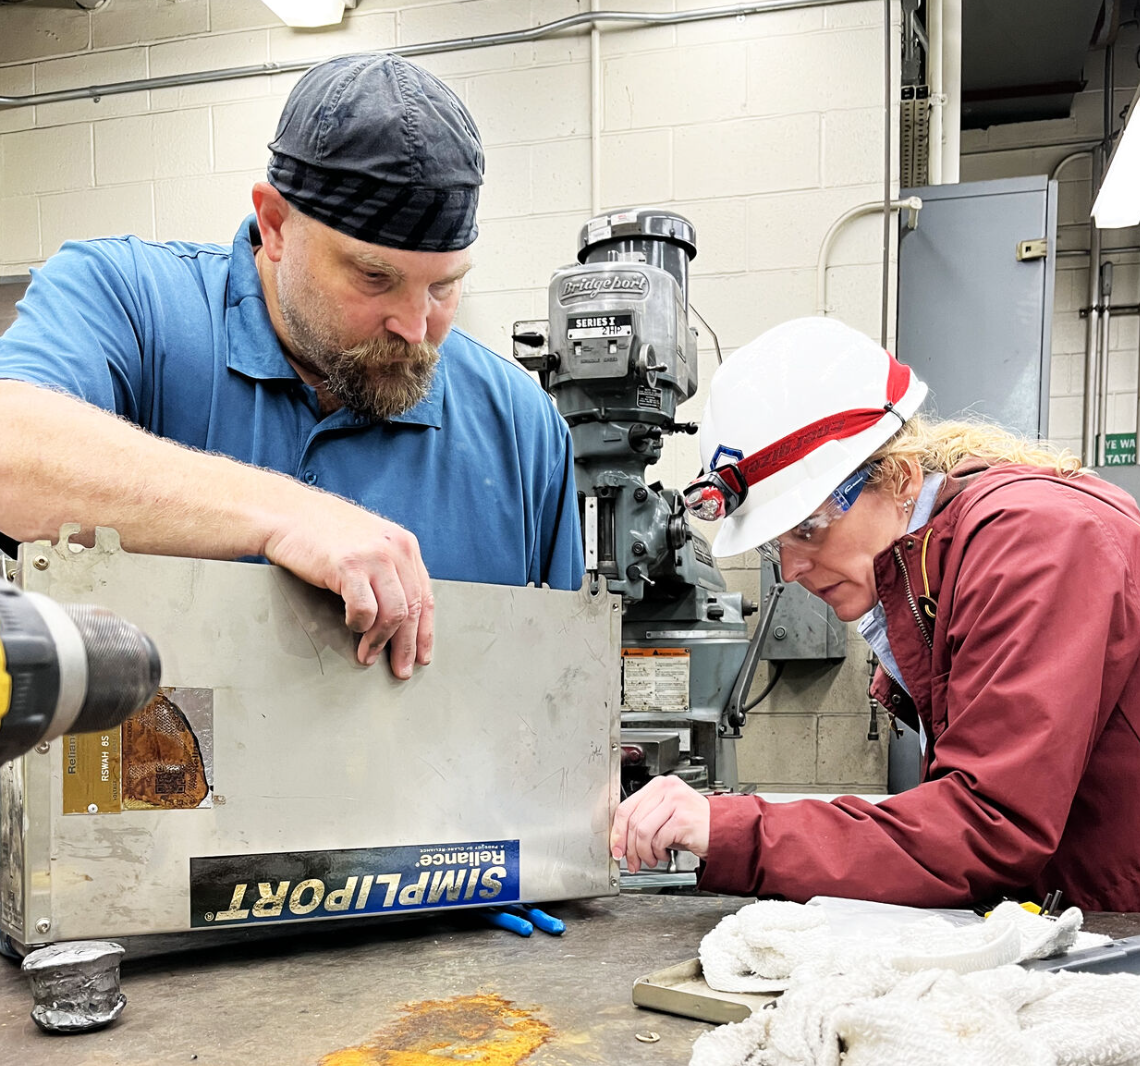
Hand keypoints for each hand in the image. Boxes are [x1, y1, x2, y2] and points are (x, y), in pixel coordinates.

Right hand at [263, 492, 433, 677]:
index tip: (421, 654)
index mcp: (405, 545)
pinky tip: (351, 626)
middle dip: (407, 646)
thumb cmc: (323, 532)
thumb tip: (399, 614)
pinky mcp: (349, 565)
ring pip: (394, 614)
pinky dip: (360, 625)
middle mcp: (396, 549)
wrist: (287, 513)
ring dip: (381, 641)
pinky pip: (365, 610)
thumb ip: (388, 571)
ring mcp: (374, 556)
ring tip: (368, 654)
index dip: (425, 631)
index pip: (425, 596)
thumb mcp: (369, 543)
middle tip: (400, 669)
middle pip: (413, 609)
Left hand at [610, 775, 710, 873]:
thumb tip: (621, 840)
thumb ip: (644, 820)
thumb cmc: (694, 824)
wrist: (723, 830)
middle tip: (632, 861)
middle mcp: (667, 790)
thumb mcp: (665, 816)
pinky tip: (664, 855)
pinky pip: (659, 840)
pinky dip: (658, 853)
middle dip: (630, 847)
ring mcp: (676, 802)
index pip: (627, 807)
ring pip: (643, 831)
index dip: (618, 831)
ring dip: (643, 852)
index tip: (616, 847)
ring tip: (651, 859)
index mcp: (659, 785)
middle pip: (633, 821)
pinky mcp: (683, 819)